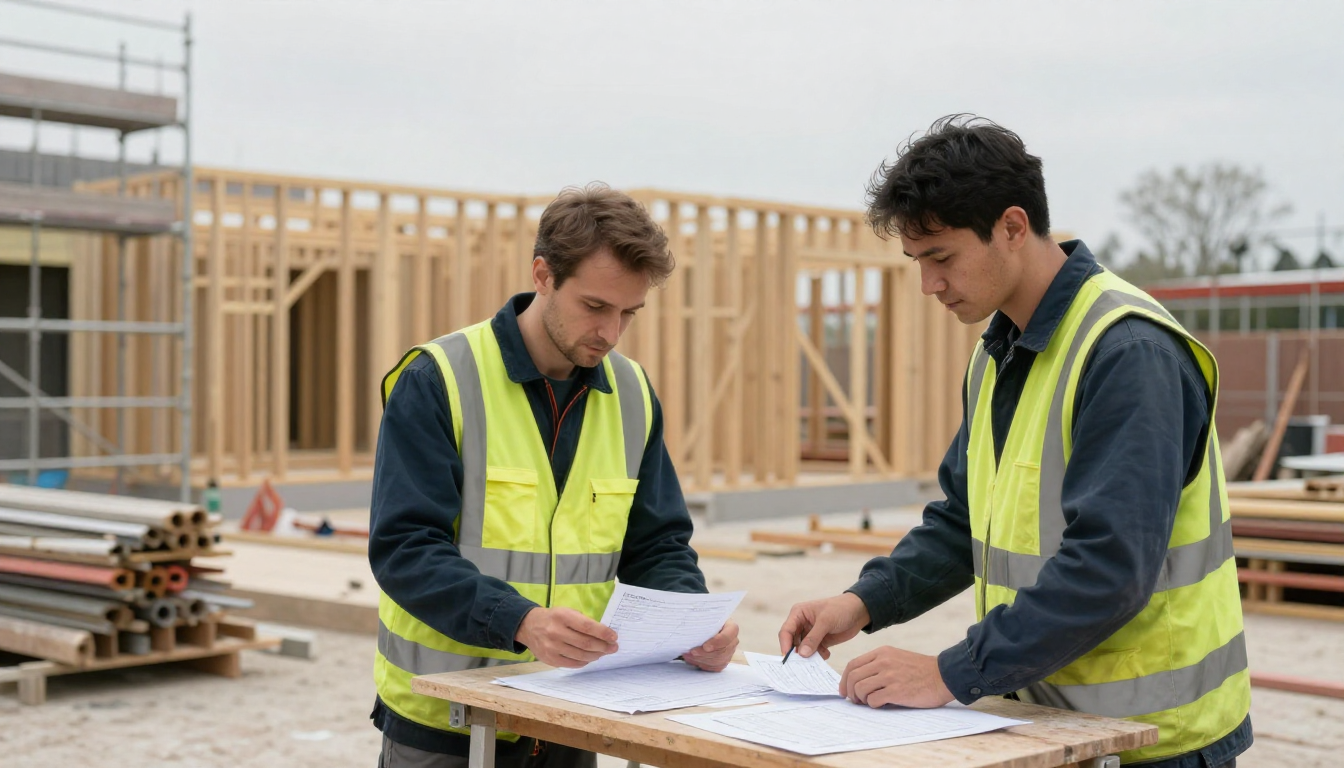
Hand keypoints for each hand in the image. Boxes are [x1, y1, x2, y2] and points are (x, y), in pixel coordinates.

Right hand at [515, 607, 617, 668]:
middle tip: (613, 648)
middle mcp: (556, 632)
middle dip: (603, 646)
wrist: (528, 626)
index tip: (614, 637)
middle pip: (585, 643)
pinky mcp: (550, 659)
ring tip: (603, 653)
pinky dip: (584, 662)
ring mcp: (552, 647)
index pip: (587, 626)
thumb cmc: (553, 618)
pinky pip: (572, 663)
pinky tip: (590, 658)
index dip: (603, 633)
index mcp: (562, 616)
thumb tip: (603, 634)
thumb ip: (582, 621)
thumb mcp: (566, 612)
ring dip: (596, 655)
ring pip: (580, 655)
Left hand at [683, 619, 738, 671]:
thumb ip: (703, 622)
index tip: (705, 646)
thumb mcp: (706, 617)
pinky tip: (693, 660)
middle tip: (691, 652)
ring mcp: (729, 652)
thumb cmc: (707, 621)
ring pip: (718, 661)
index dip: (717, 643)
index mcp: (731, 628)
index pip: (728, 636)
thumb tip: (691, 627)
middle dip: (705, 654)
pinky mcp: (723, 661)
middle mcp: (733, 641)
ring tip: (688, 656)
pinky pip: (715, 667)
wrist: (707, 627)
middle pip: (722, 652)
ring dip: (701, 660)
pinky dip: (703, 665)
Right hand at [778, 593, 870, 659]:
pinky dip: (818, 656)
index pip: (786, 631)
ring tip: (818, 657)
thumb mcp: (826, 621)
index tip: (787, 657)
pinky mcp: (819, 641)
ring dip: (809, 656)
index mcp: (798, 614)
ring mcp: (810, 634)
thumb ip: (813, 638)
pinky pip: (813, 653)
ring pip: (803, 649)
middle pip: (792, 642)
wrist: (859, 611)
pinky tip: (827, 653)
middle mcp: (801, 624)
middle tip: (801, 664)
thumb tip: (801, 654)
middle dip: (797, 653)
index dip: (785, 644)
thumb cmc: (840, 609)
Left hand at [839, 646, 953, 707]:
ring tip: (868, 702)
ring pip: (859, 689)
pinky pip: (873, 700)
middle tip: (855, 700)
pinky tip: (881, 704)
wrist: (943, 676)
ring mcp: (889, 676)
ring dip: (861, 699)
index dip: (845, 679)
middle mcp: (883, 662)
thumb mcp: (897, 658)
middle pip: (853, 677)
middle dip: (850, 691)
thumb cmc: (921, 670)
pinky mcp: (896, 691)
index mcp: (882, 653)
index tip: (845, 690)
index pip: (853, 664)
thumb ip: (879, 665)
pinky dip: (873, 705)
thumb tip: (858, 681)